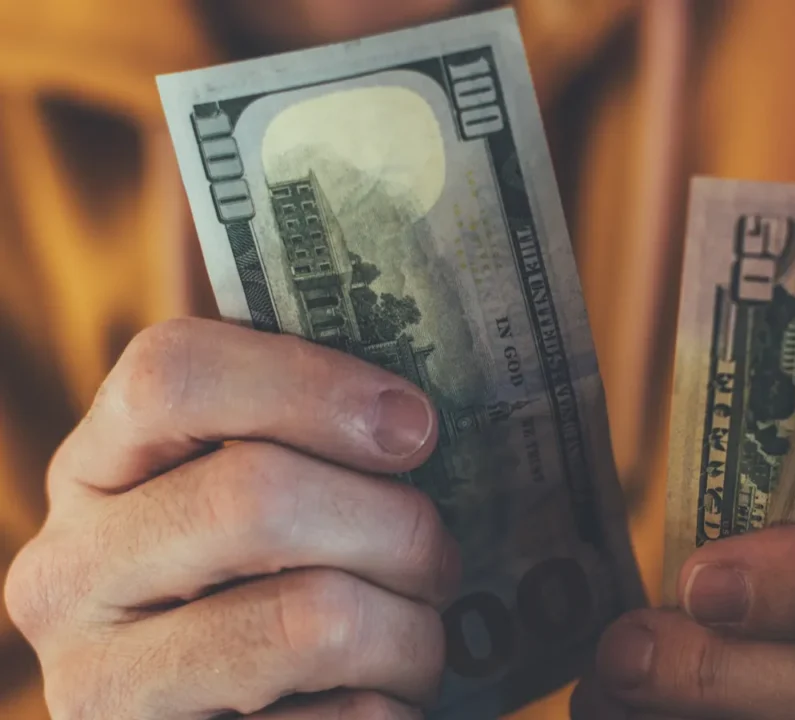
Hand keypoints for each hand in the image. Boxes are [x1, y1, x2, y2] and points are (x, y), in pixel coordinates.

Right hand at [4, 319, 459, 718]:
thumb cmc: (266, 595)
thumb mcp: (251, 499)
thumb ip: (298, 438)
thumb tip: (407, 410)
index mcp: (94, 474)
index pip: (171, 373)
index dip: (312, 384)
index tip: (416, 426)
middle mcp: (71, 577)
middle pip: (257, 497)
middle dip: (398, 525)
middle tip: (437, 556)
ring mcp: (107, 687)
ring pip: (316, 618)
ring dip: (413, 630)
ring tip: (416, 639)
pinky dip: (396, 708)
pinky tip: (377, 701)